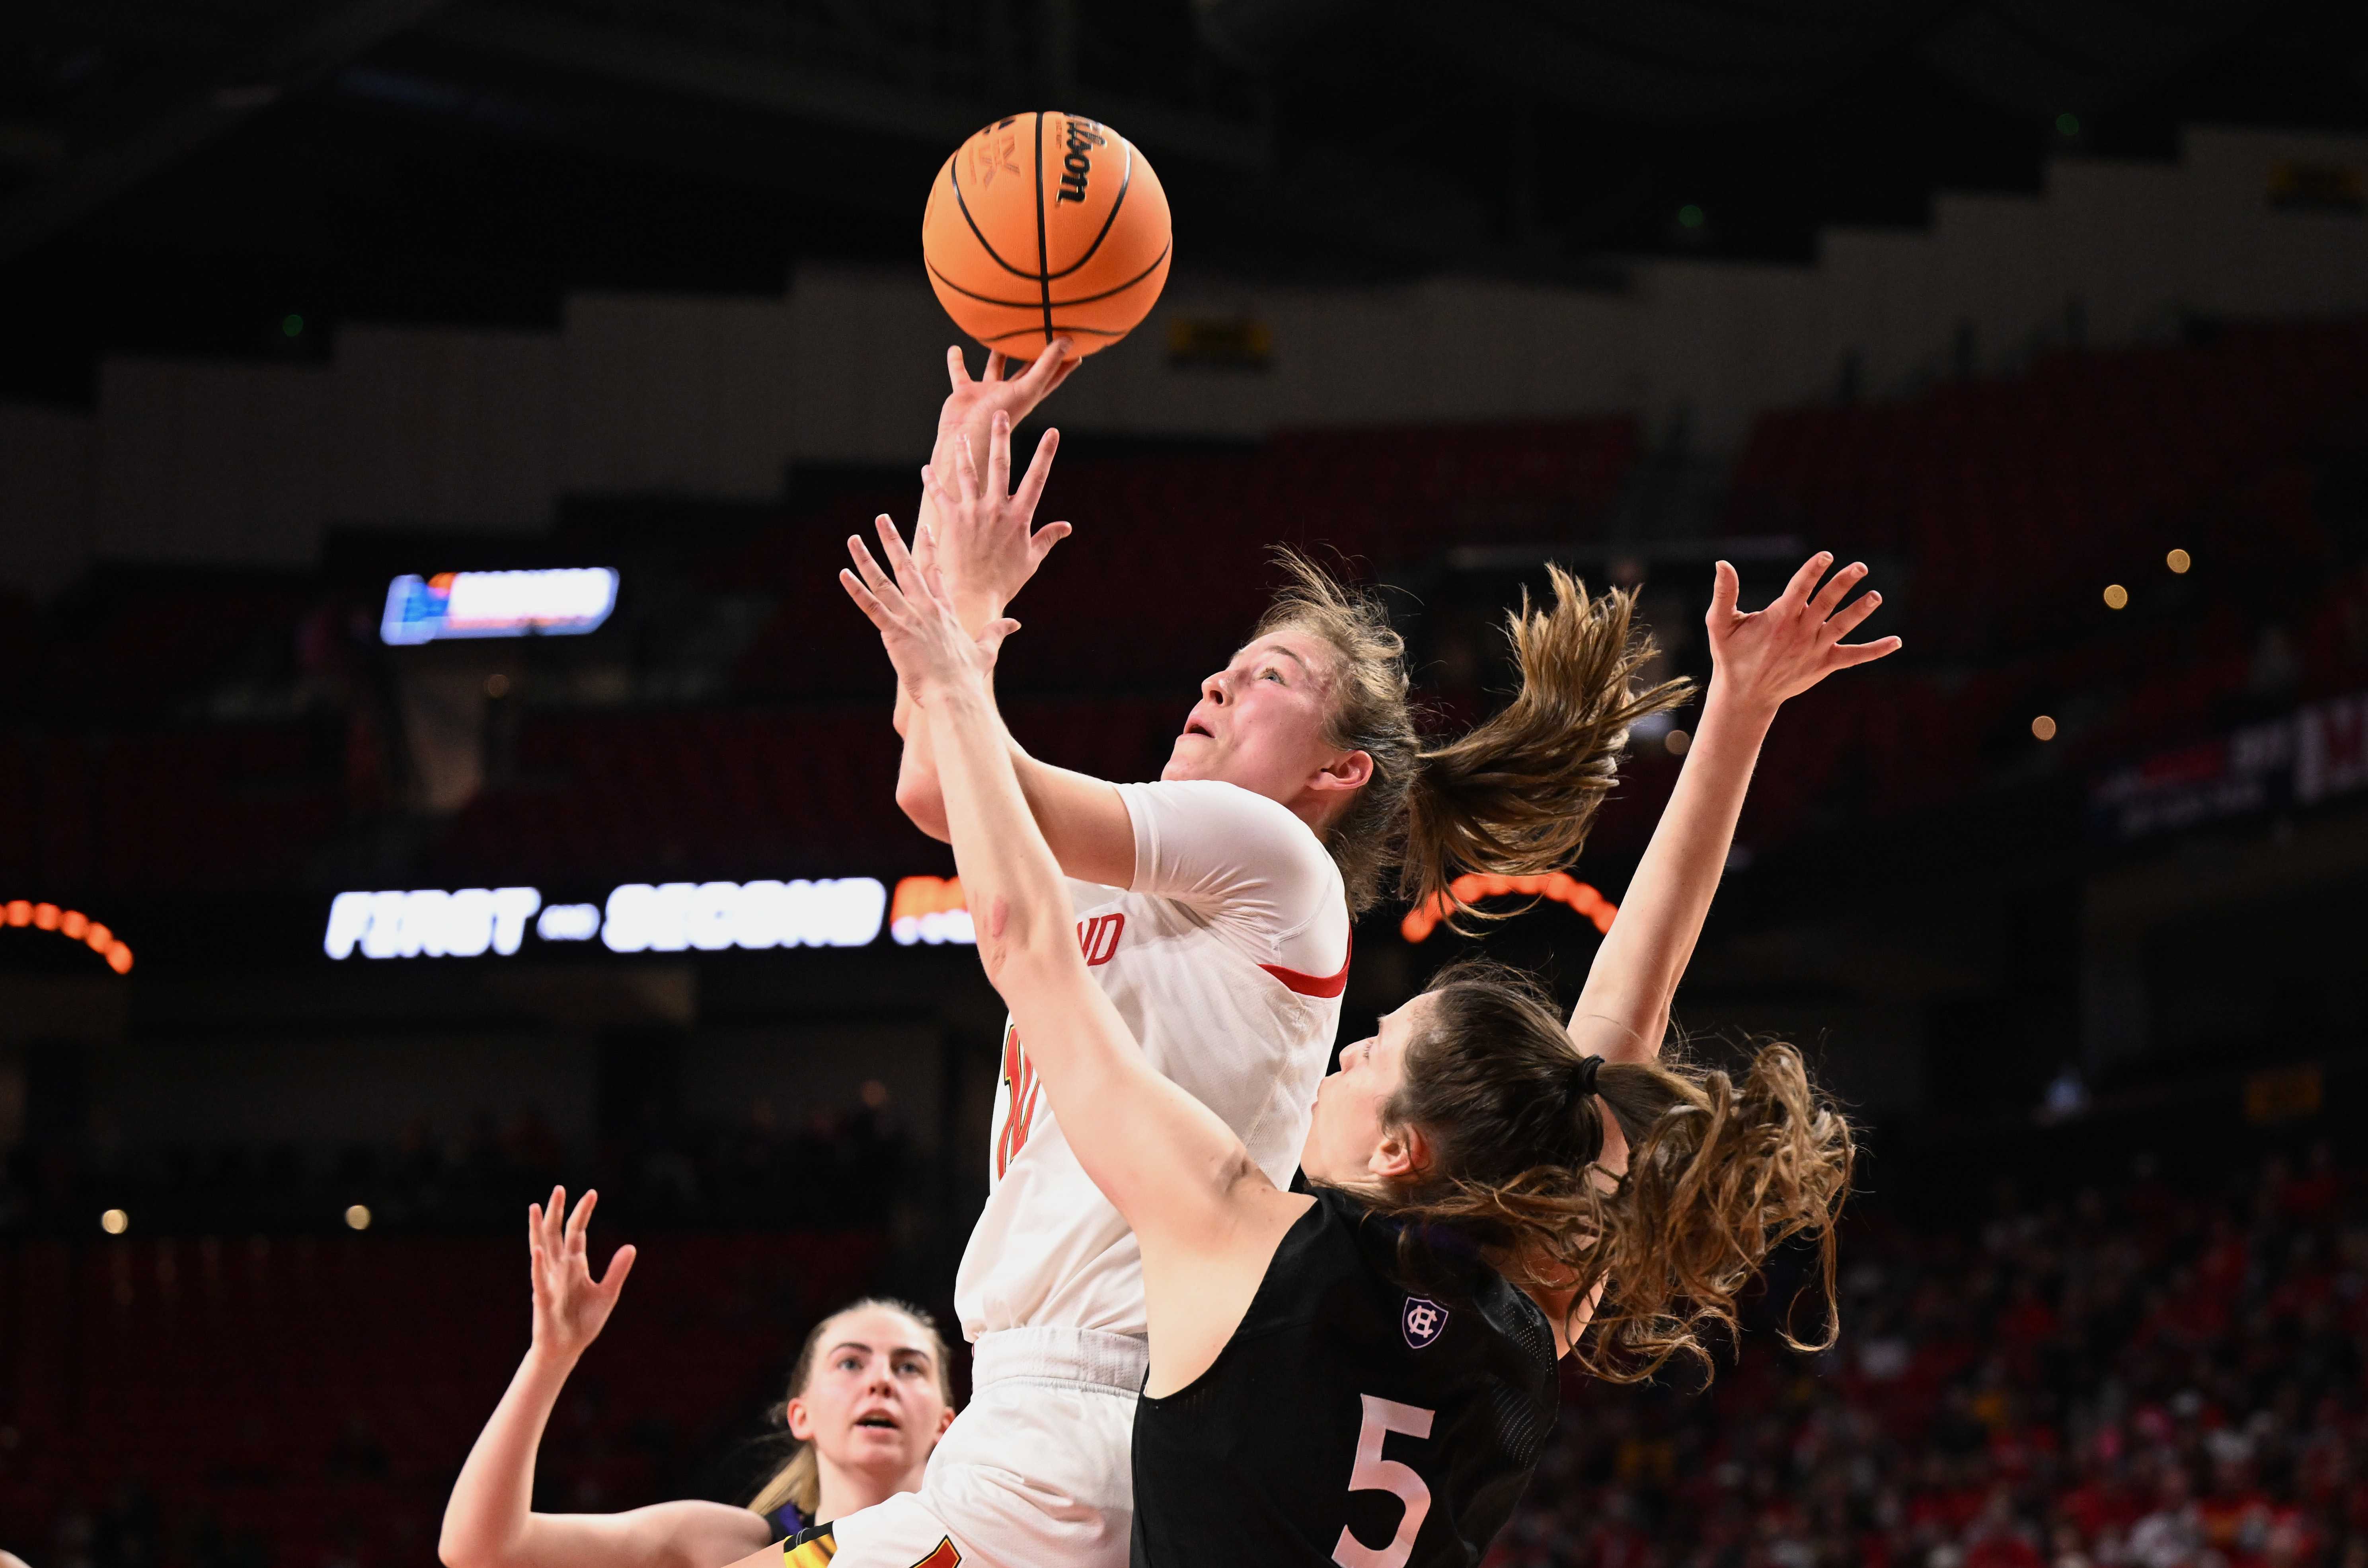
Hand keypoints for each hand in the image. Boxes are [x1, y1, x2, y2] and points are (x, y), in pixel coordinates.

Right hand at [527, 1185, 634, 1363]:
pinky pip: (539, 1279)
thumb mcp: (608, 1293)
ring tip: (534, 1207)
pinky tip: (538, 1250)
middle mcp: (559, 1267)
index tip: (592, 1192)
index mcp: (575, 1264)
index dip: (583, 1213)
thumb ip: (617, 1270)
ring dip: (537, 1229)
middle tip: (559, 1188)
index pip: (578, 1232)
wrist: (568, 1349)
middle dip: (557, 1212)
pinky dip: (538, 1264)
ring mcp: (549, 1280)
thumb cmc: (584, 1321)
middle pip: (556, 1233)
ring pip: (541, 1248)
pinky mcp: (543, 1298)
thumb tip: (631, 1246)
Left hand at [842, 514, 1018, 705]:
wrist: (955, 695)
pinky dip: (856, 590)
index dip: (929, 548)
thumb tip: (1015, 623)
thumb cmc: (968, 678)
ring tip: (853, 539)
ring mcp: (910, 618)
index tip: (925, 527)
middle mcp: (927, 608)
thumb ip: (997, 633)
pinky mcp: (895, 632)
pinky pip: (871, 606)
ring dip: (866, 559)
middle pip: (907, 566)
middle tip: (881, 518)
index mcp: (945, 611)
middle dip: (893, 540)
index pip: (935, 572)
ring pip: (884, 582)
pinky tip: (843, 573)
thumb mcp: (987, 652)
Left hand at [920, 411, 1067, 622]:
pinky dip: (932, 482)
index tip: (1053, 432)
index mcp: (1020, 516)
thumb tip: (1066, 527)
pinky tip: (925, 469)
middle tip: (999, 412)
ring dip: (965, 450)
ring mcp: (972, 512)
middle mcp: (996, 508)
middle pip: (1000, 464)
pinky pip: (940, 495)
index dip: (1046, 453)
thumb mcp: (1031, 559)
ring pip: (968, 473)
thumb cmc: (1005, 581)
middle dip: (1001, 436)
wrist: (974, 595)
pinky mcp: (951, 520)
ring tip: (961, 433)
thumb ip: (1047, 538)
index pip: (1037, 478)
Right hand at [935, 339, 1077, 453]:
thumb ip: (1046, 365)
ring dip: (997, 354)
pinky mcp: (966, 392)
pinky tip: (955, 348)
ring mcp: (988, 392)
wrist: (965, 437)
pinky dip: (956, 361)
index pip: (1051, 374)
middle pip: (1025, 369)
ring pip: (995, 369)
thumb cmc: (999, 417)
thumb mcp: (1027, 388)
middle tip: (1040, 333)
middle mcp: (1010, 393)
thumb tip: (1068, 341)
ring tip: (1001, 336)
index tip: (1073, 345)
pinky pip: (961, 372)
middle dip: (1033, 353)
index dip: (1062, 362)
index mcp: (1028, 394)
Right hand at [1705, 552, 1900, 710]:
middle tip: (1860, 567)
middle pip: (1826, 603)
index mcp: (1778, 619)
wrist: (1745, 696)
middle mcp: (1800, 633)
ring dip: (1860, 610)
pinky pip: (1854, 656)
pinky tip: (1896, 642)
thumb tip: (1721, 562)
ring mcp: (1815, 650)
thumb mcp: (1719, 624)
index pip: (1799, 588)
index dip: (1813, 571)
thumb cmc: (1732, 655)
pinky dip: (1875, 650)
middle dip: (1843, 583)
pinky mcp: (1825, 665)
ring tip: (1876, 596)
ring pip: (1842, 626)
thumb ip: (1724, 593)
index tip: (1826, 556)